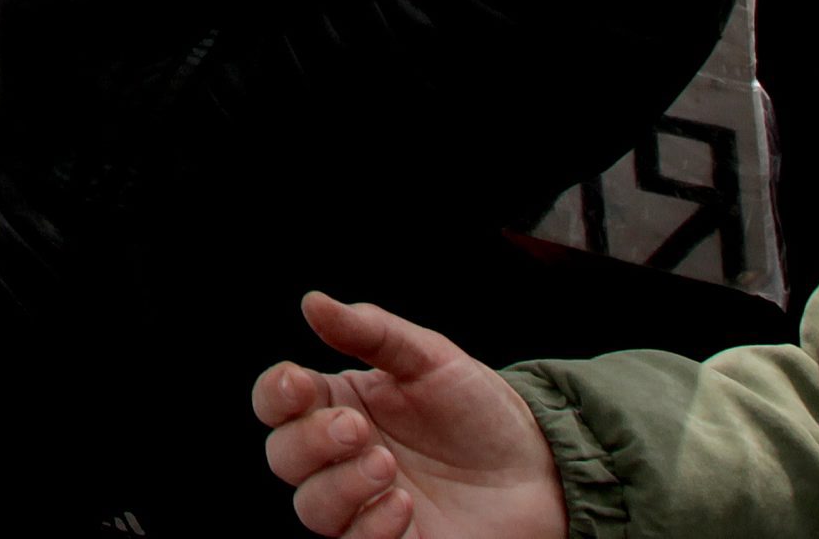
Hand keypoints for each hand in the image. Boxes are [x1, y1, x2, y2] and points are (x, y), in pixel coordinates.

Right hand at [253, 294, 563, 538]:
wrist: (542, 470)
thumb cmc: (482, 412)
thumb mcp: (431, 358)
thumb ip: (370, 331)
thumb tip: (312, 302)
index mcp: (340, 404)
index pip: (277, 402)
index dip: (275, 394)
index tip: (300, 383)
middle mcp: (342, 458)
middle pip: (284, 456)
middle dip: (311, 441)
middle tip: (358, 428)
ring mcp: (364, 505)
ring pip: (311, 507)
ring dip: (339, 485)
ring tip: (384, 464)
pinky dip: (370, 526)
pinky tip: (403, 504)